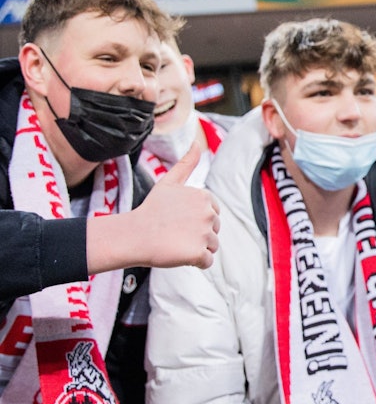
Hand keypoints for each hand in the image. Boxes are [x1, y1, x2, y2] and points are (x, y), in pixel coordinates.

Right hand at [87, 147, 220, 272]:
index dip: (196, 219)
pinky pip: (207, 262)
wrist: (133, 235)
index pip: (213, 214)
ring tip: (175, 242)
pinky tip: (178, 254)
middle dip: (197, 234)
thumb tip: (197, 142)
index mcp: (205, 197)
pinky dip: (194, 262)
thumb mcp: (169, 182)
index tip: (178, 219)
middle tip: (174, 231)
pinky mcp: (199, 253)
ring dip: (196, 248)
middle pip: (214, 230)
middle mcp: (208, 214)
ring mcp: (204, 234)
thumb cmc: (151, 210)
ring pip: (211, 246)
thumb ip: (186, 163)